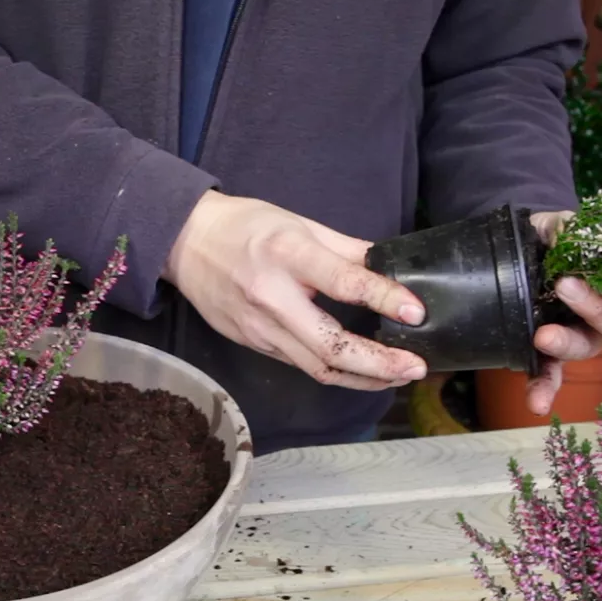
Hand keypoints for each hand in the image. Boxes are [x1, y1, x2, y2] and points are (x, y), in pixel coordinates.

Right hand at [164, 191, 428, 389]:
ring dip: (364, 378)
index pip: (344, 283)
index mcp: (287, 255)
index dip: (384, 299)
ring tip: (398, 376)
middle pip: (331, 346)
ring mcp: (260, 328)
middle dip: (379, 363)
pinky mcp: (254, 344)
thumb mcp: (299, 223)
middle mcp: (272, 298)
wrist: (185, 243)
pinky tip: (362, 371)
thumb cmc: (245, 227)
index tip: (416, 312)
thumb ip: (346, 249)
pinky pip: (301, 364)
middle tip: (415, 367)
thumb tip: (388, 267)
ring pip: (318, 367)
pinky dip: (337, 372)